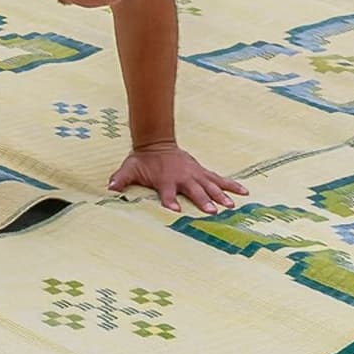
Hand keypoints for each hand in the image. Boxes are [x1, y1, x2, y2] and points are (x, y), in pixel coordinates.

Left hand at [109, 144, 246, 212]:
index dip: (170, 201)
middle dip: (202, 200)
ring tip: (231, 206)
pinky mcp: (202, 171)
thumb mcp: (130, 168)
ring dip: (220, 195)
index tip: (174, 210)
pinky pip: (219, 179)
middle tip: (212, 211)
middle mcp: (182, 177)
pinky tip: (245, 192)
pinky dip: (232, 185)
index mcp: (165, 179)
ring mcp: (194, 174)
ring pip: (210, 185)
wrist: (156, 141)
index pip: (167, 192)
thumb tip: (109, 188)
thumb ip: (120, 178)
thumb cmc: (143, 160)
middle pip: (193, 190)